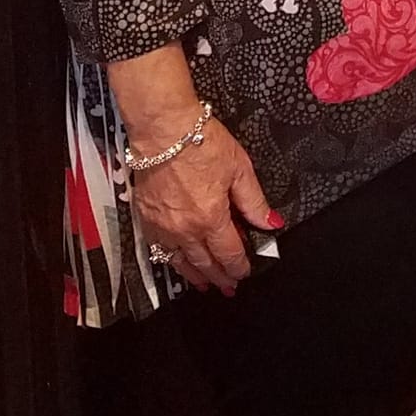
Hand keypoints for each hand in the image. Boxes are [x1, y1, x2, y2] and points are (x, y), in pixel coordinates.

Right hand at [132, 115, 279, 296]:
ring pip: (180, 261)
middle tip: (227, 287)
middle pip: (204, 263)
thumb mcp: (239, 169)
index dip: (239, 266)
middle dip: (219, 277)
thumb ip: (254, 202)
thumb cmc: (201, 142)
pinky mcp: (145, 216)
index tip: (244, 272)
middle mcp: (184, 229)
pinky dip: (170, 259)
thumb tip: (270, 223)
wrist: (162, 129)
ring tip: (203, 284)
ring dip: (194, 275)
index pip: (229, 254)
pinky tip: (177, 261)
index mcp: (210, 219)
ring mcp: (162, 225)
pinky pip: (158, 248)